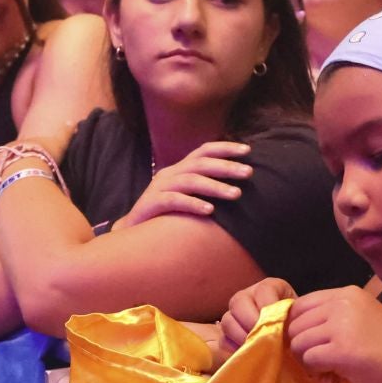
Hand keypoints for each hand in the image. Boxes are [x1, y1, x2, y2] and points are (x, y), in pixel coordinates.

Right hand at [116, 141, 252, 228]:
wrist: (133, 234)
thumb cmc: (167, 216)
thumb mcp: (187, 196)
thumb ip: (205, 189)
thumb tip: (240, 187)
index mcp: (180, 169)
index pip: (203, 151)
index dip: (225, 148)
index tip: (248, 151)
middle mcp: (170, 174)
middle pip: (200, 164)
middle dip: (226, 167)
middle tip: (248, 173)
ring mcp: (159, 187)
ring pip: (190, 181)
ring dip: (215, 186)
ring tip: (236, 194)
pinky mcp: (151, 204)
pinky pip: (174, 200)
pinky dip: (193, 203)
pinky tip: (210, 210)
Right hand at [217, 277, 295, 362]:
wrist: (293, 342)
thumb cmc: (297, 328)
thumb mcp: (299, 319)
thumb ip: (293, 318)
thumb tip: (283, 329)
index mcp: (269, 288)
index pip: (263, 290)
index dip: (268, 306)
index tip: (276, 323)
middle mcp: (247, 296)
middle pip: (238, 302)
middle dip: (251, 321)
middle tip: (263, 337)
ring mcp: (234, 315)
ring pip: (227, 321)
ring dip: (241, 336)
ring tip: (257, 347)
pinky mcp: (227, 335)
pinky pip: (223, 340)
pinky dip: (234, 348)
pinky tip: (249, 354)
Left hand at [286, 287, 381, 382]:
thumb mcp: (362, 319)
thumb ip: (334, 315)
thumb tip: (297, 325)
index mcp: (349, 293)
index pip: (302, 304)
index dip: (300, 325)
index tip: (312, 341)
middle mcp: (344, 303)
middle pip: (296, 322)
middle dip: (302, 343)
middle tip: (319, 357)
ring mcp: (342, 326)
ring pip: (298, 341)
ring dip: (307, 357)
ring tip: (327, 365)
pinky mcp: (341, 350)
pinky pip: (309, 358)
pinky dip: (316, 369)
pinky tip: (332, 372)